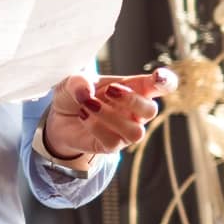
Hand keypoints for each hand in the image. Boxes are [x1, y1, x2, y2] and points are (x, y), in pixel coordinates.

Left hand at [43, 69, 171, 162]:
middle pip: (152, 110)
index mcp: (134, 88)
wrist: (57, 118)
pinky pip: (113, 142)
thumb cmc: (76, 95)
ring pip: (135, 131)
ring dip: (111, 116)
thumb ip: (80, 81)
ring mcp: (125, 131)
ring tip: (88, 104)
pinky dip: (96, 127)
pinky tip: (83, 115)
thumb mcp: (74, 81)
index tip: (159, 77)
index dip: (166, 81)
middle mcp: (135, 111)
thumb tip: (85, 92)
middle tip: (110, 91)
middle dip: (132, 100)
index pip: (161, 86)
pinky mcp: (112, 146)